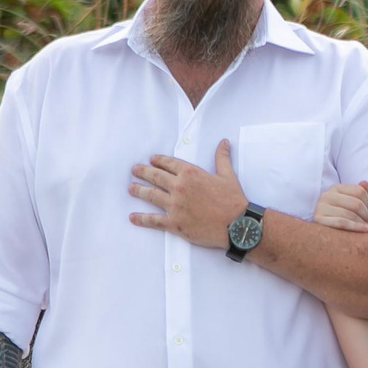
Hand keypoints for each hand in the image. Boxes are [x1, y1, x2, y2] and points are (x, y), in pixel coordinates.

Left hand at [129, 139, 248, 248]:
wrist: (236, 224)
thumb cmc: (233, 200)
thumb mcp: (228, 175)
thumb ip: (222, 158)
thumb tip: (223, 142)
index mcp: (190, 173)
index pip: (168, 163)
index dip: (158, 161)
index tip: (151, 160)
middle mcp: (179, 187)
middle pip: (155, 177)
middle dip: (143, 172)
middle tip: (134, 170)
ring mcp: (175, 206)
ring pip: (150, 195)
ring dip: (138, 191)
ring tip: (131, 188)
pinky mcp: (174, 223)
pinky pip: (153, 220)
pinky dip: (142, 219)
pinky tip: (133, 217)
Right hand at [313, 181, 367, 231]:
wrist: (322, 234)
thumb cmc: (339, 218)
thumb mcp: (349, 203)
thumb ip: (359, 193)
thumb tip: (365, 183)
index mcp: (336, 188)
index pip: (359, 191)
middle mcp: (327, 195)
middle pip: (355, 203)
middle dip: (365, 214)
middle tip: (367, 221)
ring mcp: (321, 207)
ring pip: (349, 214)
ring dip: (361, 222)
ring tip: (366, 227)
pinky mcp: (319, 219)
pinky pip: (342, 222)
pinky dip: (356, 227)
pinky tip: (365, 229)